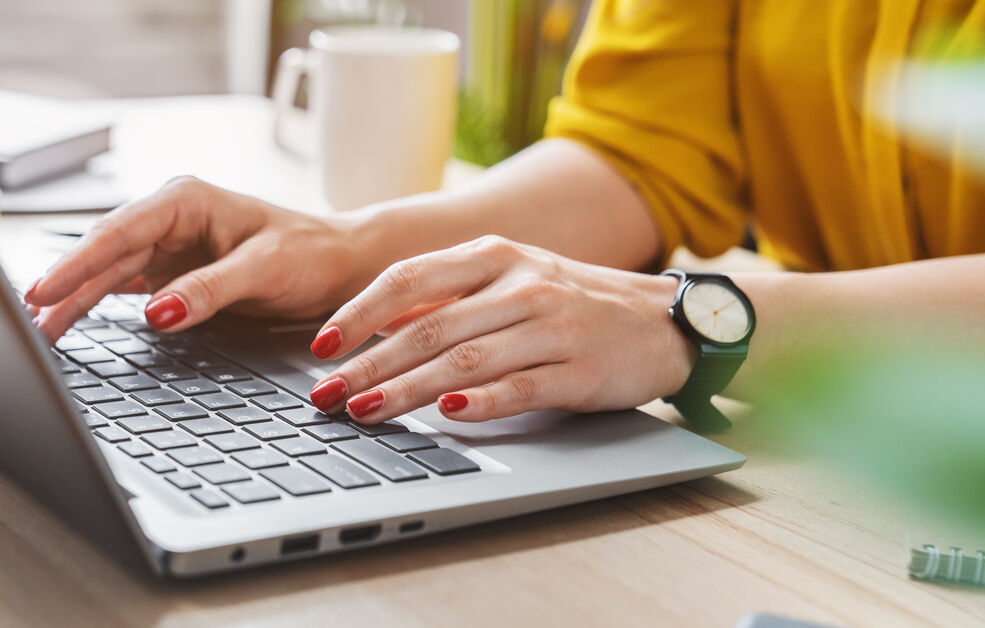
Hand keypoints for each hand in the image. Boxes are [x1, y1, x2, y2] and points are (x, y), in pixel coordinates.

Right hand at [25, 176, 370, 341]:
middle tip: (28, 319)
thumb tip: (158, 312)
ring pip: (107, 273)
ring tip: (40, 329)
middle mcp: (170, 219)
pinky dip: (96, 305)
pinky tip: (68, 321)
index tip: (44, 289)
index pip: (119, 232)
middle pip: (103, 253)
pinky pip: (123, 287)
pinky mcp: (172, 272)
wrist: (338, 266)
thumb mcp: (263, 270)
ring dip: (73, 299)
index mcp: (186, 201)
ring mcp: (168, 246)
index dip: (77, 262)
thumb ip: (210, 290)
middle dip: (64, 284)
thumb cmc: (310, 254)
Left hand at [306, 235, 696, 422]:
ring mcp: (552, 325)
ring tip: (365, 410)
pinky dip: (480, 402)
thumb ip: (450, 297)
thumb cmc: (573, 302)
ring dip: (407, 389)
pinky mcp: (579, 369)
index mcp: (494, 255)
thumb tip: (375, 327)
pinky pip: (521, 386)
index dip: (358, 312)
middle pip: (428, 326)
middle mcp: (520, 284)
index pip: (409, 277)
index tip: (321, 347)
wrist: (663, 320)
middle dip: (368, 363)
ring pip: (465, 359)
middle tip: (326, 395)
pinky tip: (446, 416)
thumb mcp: (511, 280)